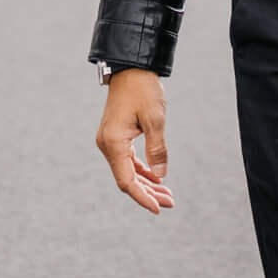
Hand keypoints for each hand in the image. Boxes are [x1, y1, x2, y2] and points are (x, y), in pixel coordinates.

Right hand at [95, 68, 173, 214]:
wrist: (131, 68)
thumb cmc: (143, 90)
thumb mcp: (155, 119)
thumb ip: (157, 149)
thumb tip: (160, 177)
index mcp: (114, 142)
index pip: (126, 181)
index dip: (142, 197)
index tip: (159, 208)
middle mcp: (107, 145)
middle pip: (127, 179)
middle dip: (148, 193)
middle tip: (170, 202)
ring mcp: (109, 141)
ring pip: (127, 171)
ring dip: (146, 183)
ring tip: (167, 194)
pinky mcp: (115, 137)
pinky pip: (127, 160)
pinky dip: (141, 170)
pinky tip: (156, 178)